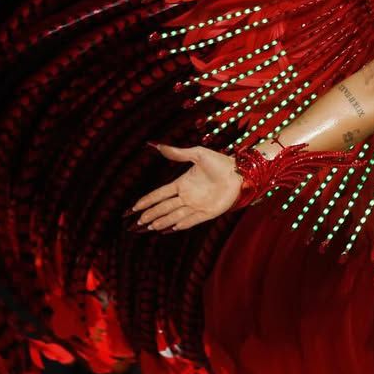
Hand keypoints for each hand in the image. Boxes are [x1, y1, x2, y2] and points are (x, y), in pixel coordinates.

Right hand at [126, 143, 243, 232]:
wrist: (239, 171)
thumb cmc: (219, 162)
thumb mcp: (197, 154)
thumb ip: (177, 153)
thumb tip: (157, 145)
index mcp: (182, 183)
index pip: (160, 194)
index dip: (147, 200)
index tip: (134, 207)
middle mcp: (187, 196)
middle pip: (164, 207)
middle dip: (151, 214)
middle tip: (137, 222)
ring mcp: (197, 205)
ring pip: (175, 215)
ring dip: (162, 221)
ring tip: (150, 227)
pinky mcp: (208, 212)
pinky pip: (191, 220)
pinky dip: (181, 224)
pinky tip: (170, 228)